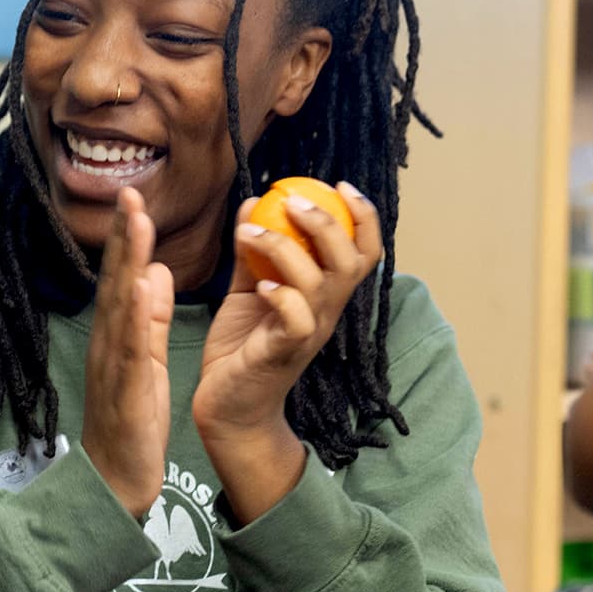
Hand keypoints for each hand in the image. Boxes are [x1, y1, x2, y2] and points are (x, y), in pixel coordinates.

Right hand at [82, 189, 173, 519]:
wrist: (116, 479)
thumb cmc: (130, 419)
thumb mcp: (146, 359)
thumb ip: (151, 317)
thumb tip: (158, 271)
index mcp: (118, 334)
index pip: (124, 277)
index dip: (129, 238)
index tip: (136, 198)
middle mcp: (108, 342)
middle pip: (116, 281)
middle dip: (124, 237)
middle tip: (130, 193)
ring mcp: (112, 365)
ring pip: (118, 306)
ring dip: (127, 264)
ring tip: (137, 225)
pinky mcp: (123, 389)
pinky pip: (129, 349)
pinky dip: (134, 317)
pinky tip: (142, 290)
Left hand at [193, 183, 380, 521]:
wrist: (228, 406)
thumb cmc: (242, 346)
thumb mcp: (248, 289)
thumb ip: (253, 250)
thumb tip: (253, 202)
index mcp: (326, 294)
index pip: (364, 250)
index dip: (364, 216)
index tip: (340, 185)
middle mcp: (327, 312)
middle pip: (351, 260)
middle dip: (326, 222)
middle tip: (291, 200)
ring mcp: (309, 333)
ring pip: (320, 282)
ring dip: (286, 248)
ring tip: (251, 233)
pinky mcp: (284, 352)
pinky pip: (297, 319)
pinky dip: (281, 296)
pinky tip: (259, 286)